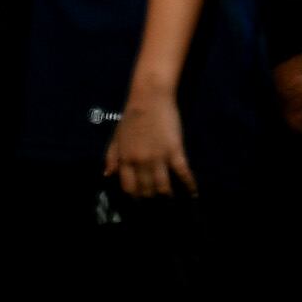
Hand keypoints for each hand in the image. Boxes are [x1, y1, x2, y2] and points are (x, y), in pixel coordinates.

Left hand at [106, 81, 194, 200]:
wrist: (149, 98)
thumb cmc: (132, 116)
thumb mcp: (117, 137)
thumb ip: (111, 157)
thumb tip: (108, 175)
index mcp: (126, 159)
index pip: (129, 188)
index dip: (135, 197)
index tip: (141, 201)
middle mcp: (140, 162)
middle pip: (146, 190)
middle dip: (152, 199)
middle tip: (158, 203)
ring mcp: (158, 157)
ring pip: (163, 186)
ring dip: (167, 196)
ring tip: (172, 201)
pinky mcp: (175, 150)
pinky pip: (183, 173)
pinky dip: (189, 185)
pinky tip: (193, 194)